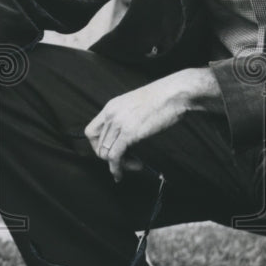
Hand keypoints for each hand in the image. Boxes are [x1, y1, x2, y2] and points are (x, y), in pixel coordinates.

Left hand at [84, 68, 220, 180]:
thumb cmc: (162, 99)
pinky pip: (114, 156)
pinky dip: (116, 168)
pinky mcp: (128, 133)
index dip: (98, 146)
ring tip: (134, 165)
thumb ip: (126, 119)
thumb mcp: (135, 106)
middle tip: (126, 161)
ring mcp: (118, 124)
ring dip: (116, 165)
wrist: (174, 93)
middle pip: (97, 145)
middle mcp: (110, 115)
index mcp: (110, 107)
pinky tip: (124, 172)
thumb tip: (126, 138)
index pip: (91, 132)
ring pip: (104, 153)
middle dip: (109, 158)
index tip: (111, 151)